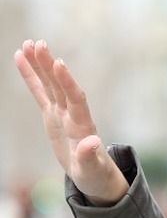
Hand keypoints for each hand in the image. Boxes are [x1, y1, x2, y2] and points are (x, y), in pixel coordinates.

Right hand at [14, 40, 128, 205]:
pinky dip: (31, 76)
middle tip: (38, 44)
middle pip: (60, 86)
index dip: (67, 82)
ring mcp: (61, 112)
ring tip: (28, 43)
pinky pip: (39, 92)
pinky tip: (21, 57)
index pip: (75, 99)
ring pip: (49, 84)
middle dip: (49, 65)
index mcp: (82, 125)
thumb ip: (89, 156)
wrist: (93, 174)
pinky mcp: (52, 115)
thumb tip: (93, 143)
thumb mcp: (91, 169)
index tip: (58, 63)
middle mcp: (72, 114)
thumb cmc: (94, 173)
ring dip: (39, 64)